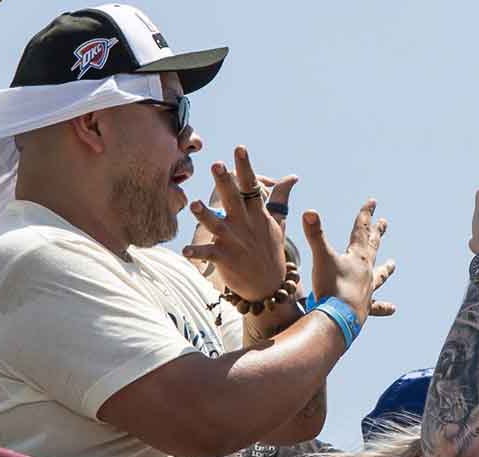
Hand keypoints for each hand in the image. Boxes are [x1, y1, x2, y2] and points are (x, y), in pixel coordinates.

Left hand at [183, 146, 294, 300]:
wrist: (269, 286)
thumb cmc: (270, 251)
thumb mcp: (277, 223)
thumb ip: (280, 198)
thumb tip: (292, 177)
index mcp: (256, 214)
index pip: (250, 186)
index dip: (244, 167)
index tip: (239, 148)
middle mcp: (244, 225)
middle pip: (233, 200)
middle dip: (225, 182)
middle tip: (216, 165)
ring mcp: (234, 242)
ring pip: (217, 225)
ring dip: (205, 215)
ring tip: (195, 204)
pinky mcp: (225, 259)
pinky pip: (208, 254)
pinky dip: (197, 253)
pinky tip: (185, 250)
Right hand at [299, 198, 395, 323]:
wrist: (339, 320)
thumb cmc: (331, 288)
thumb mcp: (321, 258)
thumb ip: (315, 235)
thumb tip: (309, 211)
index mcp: (358, 257)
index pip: (361, 230)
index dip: (366, 214)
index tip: (373, 202)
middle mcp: (366, 271)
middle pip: (373, 247)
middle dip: (377, 233)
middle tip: (384, 222)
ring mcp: (367, 290)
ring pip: (380, 276)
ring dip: (386, 269)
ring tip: (394, 264)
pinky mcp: (365, 307)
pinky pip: (377, 306)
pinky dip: (384, 307)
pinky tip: (393, 308)